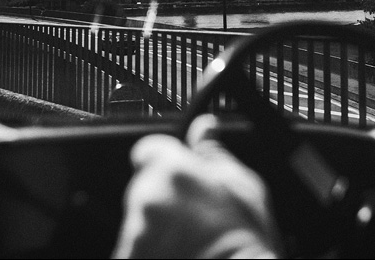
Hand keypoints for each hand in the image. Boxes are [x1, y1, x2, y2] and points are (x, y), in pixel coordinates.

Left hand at [113, 115, 281, 258]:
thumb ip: (214, 152)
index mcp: (172, 170)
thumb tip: (204, 127)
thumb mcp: (243, 185)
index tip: (177, 175)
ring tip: (189, 243)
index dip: (163, 162)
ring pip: (139, 222)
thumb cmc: (245, 240)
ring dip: (156, 230)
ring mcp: (135, 233)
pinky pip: (134, 251)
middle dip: (163, 200)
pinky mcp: (129, 258)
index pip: (148, 150)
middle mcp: (146, 199)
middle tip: (195, 217)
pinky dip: (151, 253)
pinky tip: (179, 256)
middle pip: (144, 188)